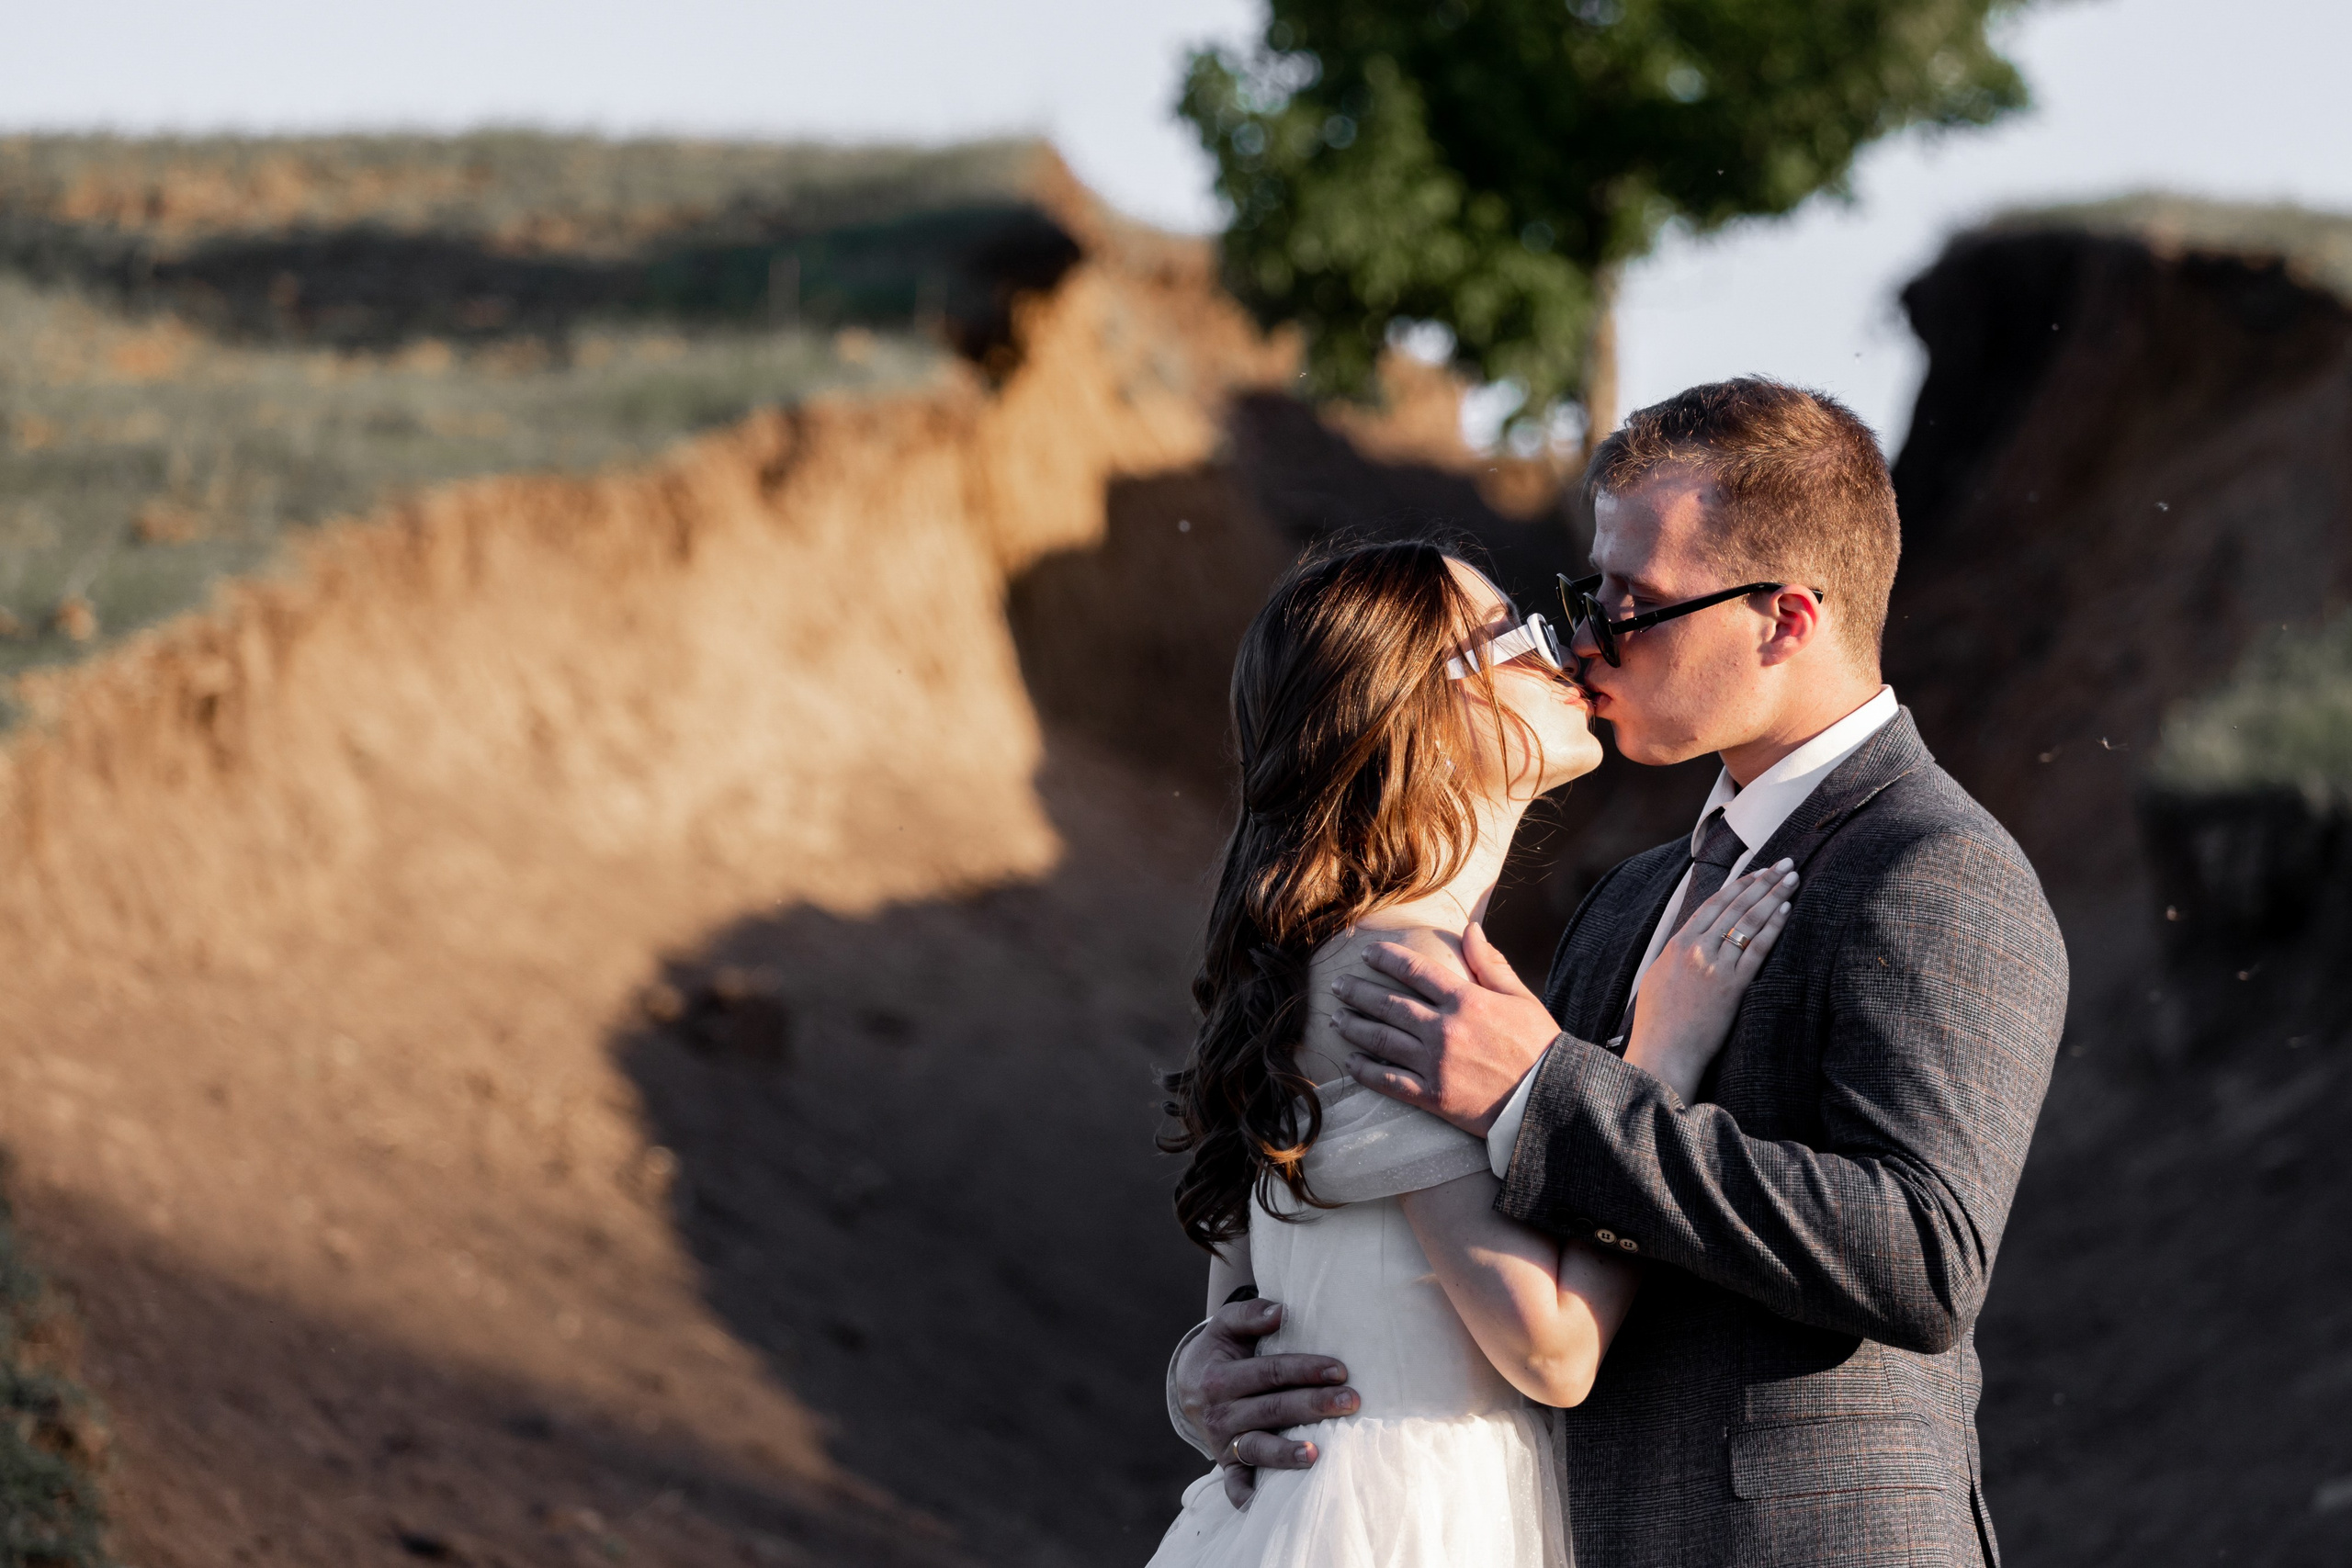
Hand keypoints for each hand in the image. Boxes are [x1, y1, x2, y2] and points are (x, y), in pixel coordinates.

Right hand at [1173, 1296, 1356, 1506]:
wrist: (1188, 1386)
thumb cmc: (1221, 1351)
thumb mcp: (1225, 1326)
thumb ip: (1249, 1315)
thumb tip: (1281, 1312)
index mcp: (1221, 1377)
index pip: (1269, 1372)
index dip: (1305, 1370)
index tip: (1340, 1370)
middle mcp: (1221, 1412)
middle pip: (1272, 1409)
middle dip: (1313, 1406)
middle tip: (1351, 1402)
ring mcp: (1223, 1442)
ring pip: (1257, 1447)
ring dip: (1287, 1453)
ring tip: (1317, 1453)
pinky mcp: (1226, 1464)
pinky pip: (1235, 1485)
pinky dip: (1247, 1496)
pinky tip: (1266, 1504)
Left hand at [1331, 922, 1558, 1135]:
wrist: (1549, 1101)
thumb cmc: (1540, 1046)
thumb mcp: (1520, 997)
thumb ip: (1490, 963)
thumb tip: (1470, 929)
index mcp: (1466, 1000)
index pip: (1415, 970)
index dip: (1387, 959)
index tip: (1367, 954)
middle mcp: (1445, 1029)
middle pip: (1389, 1004)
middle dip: (1358, 992)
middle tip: (1338, 985)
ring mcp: (1436, 1064)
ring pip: (1382, 1040)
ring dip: (1355, 1027)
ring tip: (1336, 1019)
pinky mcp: (1433, 1096)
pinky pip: (1390, 1082)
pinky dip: (1366, 1071)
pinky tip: (1351, 1062)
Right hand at [1624, 862, 1795, 1101]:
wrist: (1664, 1051)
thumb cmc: (1658, 1022)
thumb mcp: (1658, 977)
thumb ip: (1678, 955)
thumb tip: (1693, 941)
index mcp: (1677, 944)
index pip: (1713, 904)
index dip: (1739, 884)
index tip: (1758, 870)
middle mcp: (1697, 949)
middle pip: (1736, 906)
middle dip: (1763, 881)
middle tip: (1785, 863)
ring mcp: (1716, 965)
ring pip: (1749, 921)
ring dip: (1773, 896)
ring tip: (1791, 879)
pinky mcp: (1733, 985)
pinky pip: (1757, 949)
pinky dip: (1773, 927)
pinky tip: (1786, 911)